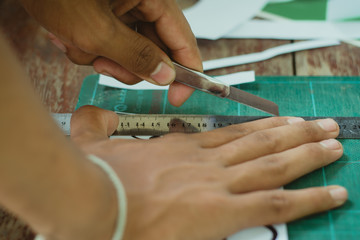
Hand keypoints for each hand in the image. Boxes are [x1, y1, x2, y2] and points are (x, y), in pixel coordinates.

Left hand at [20, 0, 201, 105]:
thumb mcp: (98, 30)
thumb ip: (137, 56)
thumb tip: (167, 76)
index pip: (182, 39)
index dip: (186, 71)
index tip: (179, 96)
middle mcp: (141, 4)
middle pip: (154, 51)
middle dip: (127, 65)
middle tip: (105, 65)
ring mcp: (122, 13)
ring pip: (128, 54)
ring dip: (102, 58)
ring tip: (77, 43)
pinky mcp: (105, 20)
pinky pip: (109, 48)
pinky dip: (88, 51)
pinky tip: (67, 37)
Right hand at [70, 106, 346, 239]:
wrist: (96, 201)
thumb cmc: (96, 176)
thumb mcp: (93, 141)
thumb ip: (97, 124)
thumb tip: (97, 116)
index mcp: (181, 148)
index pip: (232, 134)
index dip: (262, 128)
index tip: (283, 122)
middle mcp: (206, 161)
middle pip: (261, 142)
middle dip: (297, 133)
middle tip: (325, 125)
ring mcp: (217, 184)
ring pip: (274, 164)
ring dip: (308, 154)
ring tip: (334, 145)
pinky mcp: (222, 212)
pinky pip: (275, 203)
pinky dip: (308, 198)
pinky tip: (332, 194)